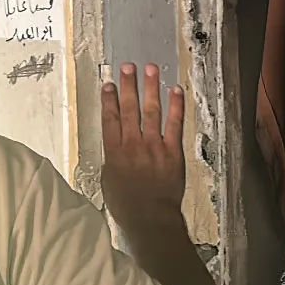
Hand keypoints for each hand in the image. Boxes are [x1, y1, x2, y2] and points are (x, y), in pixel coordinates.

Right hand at [100, 63, 185, 232]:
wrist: (150, 218)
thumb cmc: (126, 206)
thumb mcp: (109, 183)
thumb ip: (112, 162)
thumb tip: (114, 152)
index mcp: (115, 153)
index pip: (110, 120)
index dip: (109, 100)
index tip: (109, 84)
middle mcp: (133, 144)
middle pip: (129, 110)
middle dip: (128, 86)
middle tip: (127, 67)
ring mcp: (154, 146)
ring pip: (151, 111)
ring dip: (150, 88)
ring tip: (149, 69)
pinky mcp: (172, 151)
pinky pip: (175, 125)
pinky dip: (176, 106)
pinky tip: (175, 90)